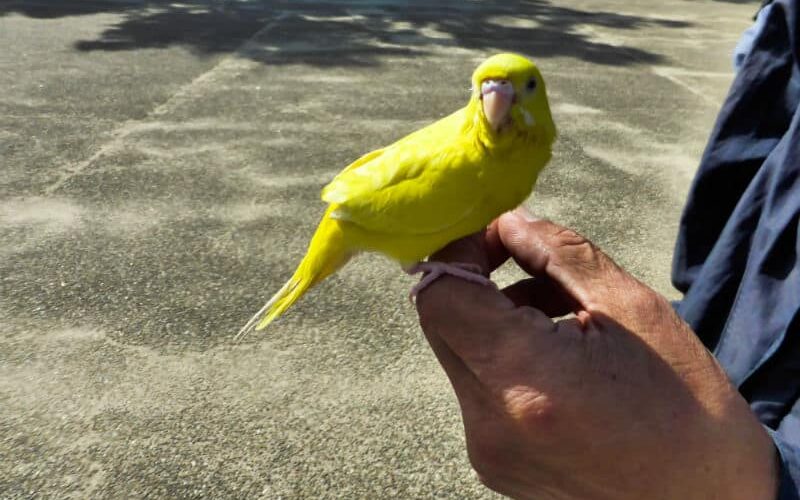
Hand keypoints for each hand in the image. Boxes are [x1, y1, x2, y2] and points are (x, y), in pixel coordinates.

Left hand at [415, 210, 777, 499]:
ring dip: (495, 319)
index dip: (459, 250)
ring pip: (460, 353)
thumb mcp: (632, 308)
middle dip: (477, 280)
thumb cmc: (688, 406)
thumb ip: (559, 253)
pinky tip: (556, 354)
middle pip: (442, 323)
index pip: (442, 295)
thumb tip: (510, 221)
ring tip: (562, 313)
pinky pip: (477, 389)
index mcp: (527, 379)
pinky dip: (504, 357)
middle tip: (527, 261)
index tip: (495, 234)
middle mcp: (491, 422)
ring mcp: (488, 450)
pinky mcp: (493, 463)